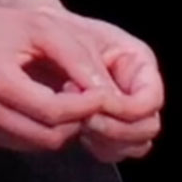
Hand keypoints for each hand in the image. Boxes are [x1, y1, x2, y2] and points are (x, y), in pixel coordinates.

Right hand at [0, 0, 117, 155]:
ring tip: (68, 100)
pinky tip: (46, 105)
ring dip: (62, 127)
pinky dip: (43, 129)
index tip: (103, 95)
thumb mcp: (41, 26)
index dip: (85, 107)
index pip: (53, 112)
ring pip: (39, 144)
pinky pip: (24, 142)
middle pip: (49, 136)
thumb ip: (76, 56)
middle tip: (88, 99)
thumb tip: (105, 92)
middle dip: (77, 121)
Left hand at [36, 8, 165, 161]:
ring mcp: (124, 111)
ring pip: (132, 144)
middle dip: (114, 129)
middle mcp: (137, 89)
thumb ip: (88, 67)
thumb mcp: (69, 40)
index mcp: (138, 62)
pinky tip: (72, 127)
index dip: (125, 110)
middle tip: (80, 116)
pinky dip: (96, 146)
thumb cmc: (52, 31)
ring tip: (74, 118)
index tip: (93, 107)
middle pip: (145, 128)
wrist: (31, 39)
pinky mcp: (106, 127)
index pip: (149, 100)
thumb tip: (102, 101)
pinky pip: (112, 150)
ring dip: (104, 140)